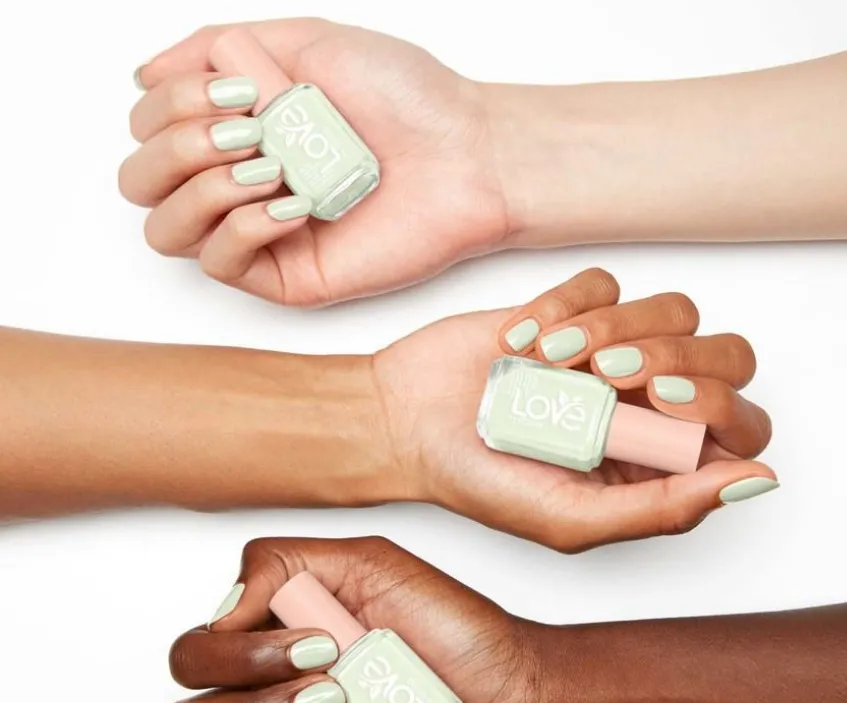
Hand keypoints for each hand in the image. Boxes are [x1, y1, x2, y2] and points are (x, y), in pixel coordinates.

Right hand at [121, 19, 507, 306]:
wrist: (466, 153)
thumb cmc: (404, 98)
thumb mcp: (302, 41)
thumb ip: (215, 48)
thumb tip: (144, 75)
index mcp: (235, 132)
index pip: (147, 132)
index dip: (171, 106)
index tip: (242, 90)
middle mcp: (237, 185)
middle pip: (139, 183)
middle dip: (175, 145)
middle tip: (247, 129)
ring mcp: (260, 235)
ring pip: (166, 230)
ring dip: (201, 185)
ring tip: (270, 164)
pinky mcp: (289, 276)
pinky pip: (222, 263)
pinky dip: (242, 226)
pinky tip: (291, 203)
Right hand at [163, 537, 540, 702]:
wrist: (515, 698)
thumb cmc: (454, 629)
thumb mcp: (373, 564)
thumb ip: (284, 564)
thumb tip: (222, 612)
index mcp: (272, 639)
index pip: (192, 657)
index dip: (241, 659)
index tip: (320, 642)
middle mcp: (269, 698)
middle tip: (333, 689)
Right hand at [377, 268, 776, 551]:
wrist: (403, 423)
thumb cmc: (480, 481)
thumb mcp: (571, 520)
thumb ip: (664, 510)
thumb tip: (754, 481)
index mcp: (658, 464)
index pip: (743, 425)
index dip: (718, 405)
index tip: (655, 404)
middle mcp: (646, 407)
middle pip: (730, 357)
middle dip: (678, 358)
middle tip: (611, 375)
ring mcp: (614, 353)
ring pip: (676, 311)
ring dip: (612, 329)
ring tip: (550, 361)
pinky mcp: (577, 310)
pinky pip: (606, 283)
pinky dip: (564, 305)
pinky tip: (521, 340)